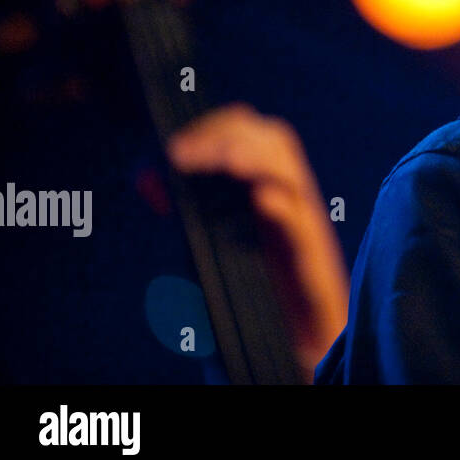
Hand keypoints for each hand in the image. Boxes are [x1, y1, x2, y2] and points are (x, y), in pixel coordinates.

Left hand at [167, 103, 349, 379]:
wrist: (300, 331)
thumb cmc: (258, 280)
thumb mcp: (214, 237)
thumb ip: (184, 206)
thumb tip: (146, 176)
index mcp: (268, 182)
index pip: (248, 130)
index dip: (213, 127)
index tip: (175, 147)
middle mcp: (291, 195)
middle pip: (275, 140)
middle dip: (230, 137)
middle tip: (186, 155)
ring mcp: (305, 225)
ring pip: (291, 174)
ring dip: (258, 161)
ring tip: (228, 163)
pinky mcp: (312, 260)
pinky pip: (303, 227)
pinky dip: (284, 209)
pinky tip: (262, 200)